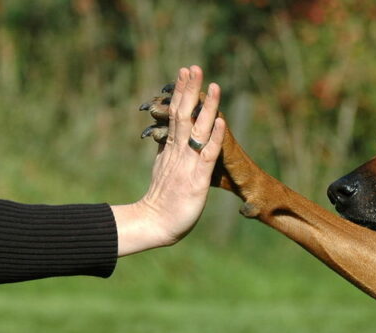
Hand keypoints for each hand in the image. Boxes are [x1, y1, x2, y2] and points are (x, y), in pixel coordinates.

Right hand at [111, 65, 225, 256]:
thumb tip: (162, 135)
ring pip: (196, 128)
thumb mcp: (162, 169)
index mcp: (171, 149)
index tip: (184, 72)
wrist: (156, 223)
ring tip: (212, 84)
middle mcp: (178, 152)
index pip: (175, 114)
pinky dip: (214, 137)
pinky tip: (220, 121)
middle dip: (189, 89)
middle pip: (183, 114)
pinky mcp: (197, 179)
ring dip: (205, 106)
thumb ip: (164, 152)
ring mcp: (188, 164)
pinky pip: (207, 154)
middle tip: (194, 67)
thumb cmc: (162, 201)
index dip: (180, 93)